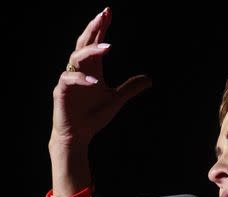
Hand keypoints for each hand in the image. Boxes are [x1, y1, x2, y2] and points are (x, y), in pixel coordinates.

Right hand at [49, 7, 151, 196]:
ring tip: (108, 47)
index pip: (94, 42)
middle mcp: (79, 70)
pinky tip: (95, 81)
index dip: (101, 27)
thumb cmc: (93, 116)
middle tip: (104, 14)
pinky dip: (81, 79)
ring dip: (91, 51)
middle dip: (94, 28)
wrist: (78, 135)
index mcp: (91, 69)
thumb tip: (149, 79)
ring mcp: (69, 80)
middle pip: (84, 43)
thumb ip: (130, 88)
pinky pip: (68, 80)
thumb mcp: (116, 99)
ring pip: (76, 57)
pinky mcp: (61, 92)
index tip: (108, 12)